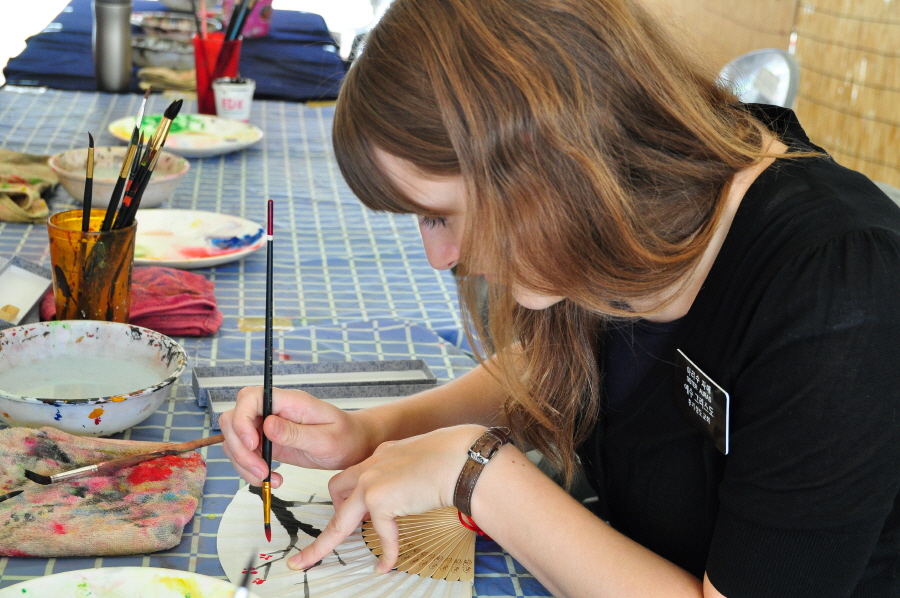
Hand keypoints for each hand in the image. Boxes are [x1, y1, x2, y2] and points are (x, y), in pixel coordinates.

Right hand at [219, 386, 375, 488]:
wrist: (354, 445)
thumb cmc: (346, 436)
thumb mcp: (326, 438)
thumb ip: (296, 433)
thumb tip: (267, 425)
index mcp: (289, 401)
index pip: (250, 397)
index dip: (242, 419)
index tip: (253, 444)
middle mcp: (274, 410)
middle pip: (234, 419)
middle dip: (240, 449)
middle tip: (261, 471)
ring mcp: (267, 426)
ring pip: (235, 439)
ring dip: (243, 463)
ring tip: (267, 479)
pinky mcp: (267, 443)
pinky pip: (245, 454)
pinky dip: (250, 470)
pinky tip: (270, 479)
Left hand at [287, 424, 485, 572]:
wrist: (463, 458)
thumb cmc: (456, 457)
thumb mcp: (423, 459)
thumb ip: (408, 474)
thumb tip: (409, 494)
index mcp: (383, 455)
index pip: (358, 474)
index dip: (353, 493)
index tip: (345, 505)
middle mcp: (372, 465)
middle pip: (337, 490)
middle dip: (333, 514)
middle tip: (326, 539)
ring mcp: (373, 482)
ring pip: (341, 519)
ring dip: (326, 542)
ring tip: (313, 559)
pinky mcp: (380, 500)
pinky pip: (381, 536)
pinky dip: (387, 553)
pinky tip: (386, 565)